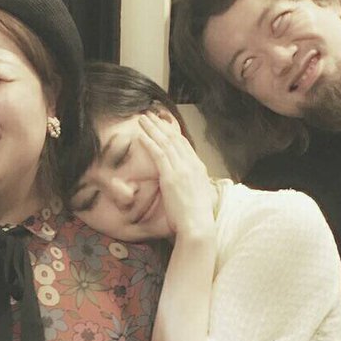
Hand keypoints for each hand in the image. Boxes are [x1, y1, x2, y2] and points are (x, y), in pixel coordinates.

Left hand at [138, 113, 214, 239]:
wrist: (197, 225)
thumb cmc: (197, 217)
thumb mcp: (198, 196)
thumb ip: (192, 186)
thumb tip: (187, 186)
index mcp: (199, 168)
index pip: (184, 144)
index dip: (173, 132)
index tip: (164, 124)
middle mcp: (192, 164)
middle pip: (175, 138)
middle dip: (161, 125)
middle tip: (151, 114)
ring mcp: (182, 169)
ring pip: (166, 142)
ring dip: (153, 129)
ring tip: (143, 119)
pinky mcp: (171, 176)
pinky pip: (159, 154)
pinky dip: (150, 142)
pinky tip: (141, 135)